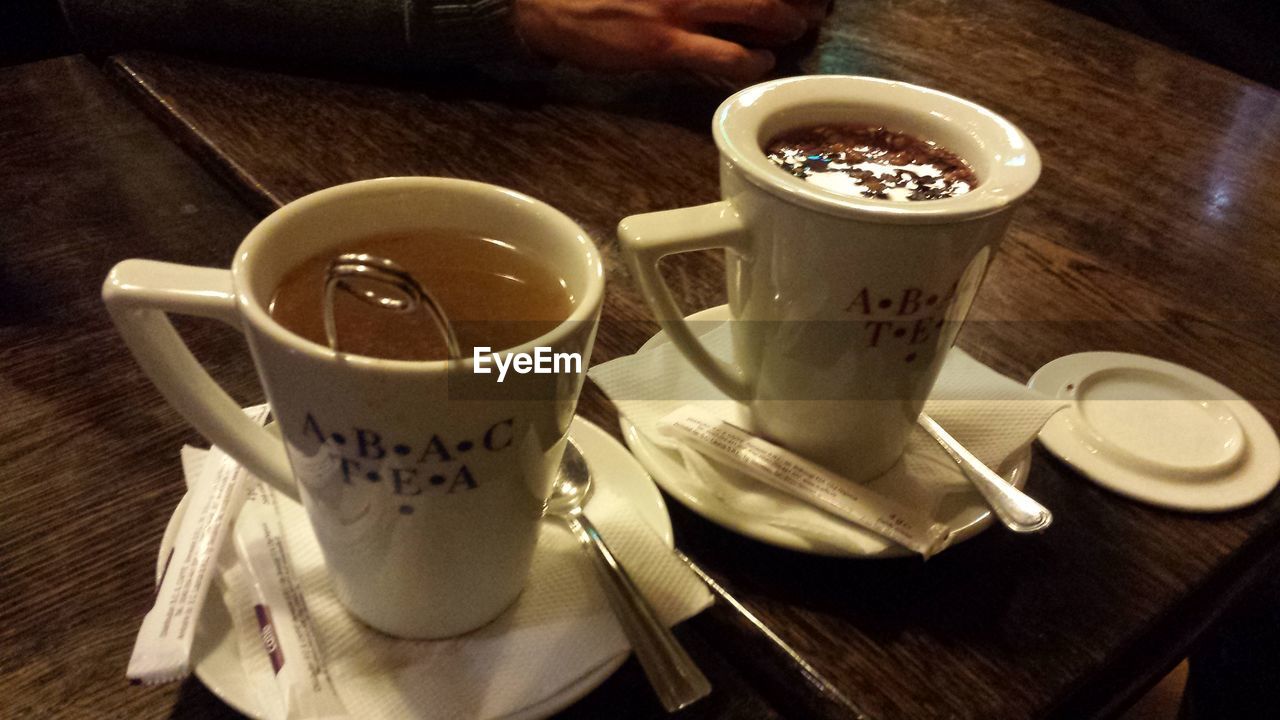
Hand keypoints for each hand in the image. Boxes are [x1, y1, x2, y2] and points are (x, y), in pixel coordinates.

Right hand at [513, 0, 816, 81]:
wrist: (547, 4)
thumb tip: (739, 2)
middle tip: (812, 7)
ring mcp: (680, 6)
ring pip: (761, 9)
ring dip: (787, 22)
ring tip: (792, 30)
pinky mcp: (666, 44)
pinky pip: (727, 56)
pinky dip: (753, 60)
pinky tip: (759, 61)